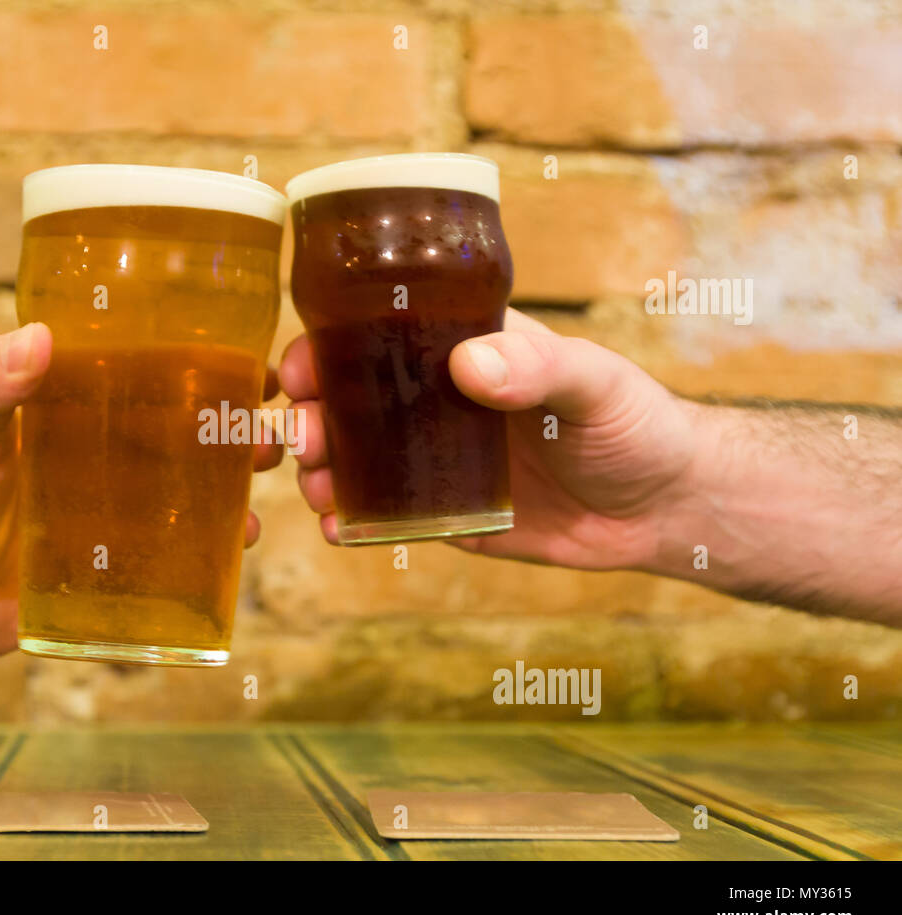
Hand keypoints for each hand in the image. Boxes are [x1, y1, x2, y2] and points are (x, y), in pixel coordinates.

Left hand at [0, 323, 283, 700]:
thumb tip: (37, 336)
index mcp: (74, 410)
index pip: (154, 375)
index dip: (210, 365)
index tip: (260, 364)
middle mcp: (103, 458)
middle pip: (189, 436)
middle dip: (238, 431)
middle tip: (272, 437)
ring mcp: (112, 519)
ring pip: (192, 497)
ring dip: (235, 490)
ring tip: (263, 492)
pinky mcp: (112, 574)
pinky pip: (174, 563)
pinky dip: (211, 556)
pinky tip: (238, 548)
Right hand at [279, 308, 700, 570]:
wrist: (663, 508)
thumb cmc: (637, 424)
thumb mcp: (595, 383)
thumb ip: (540, 367)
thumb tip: (470, 365)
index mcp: (461, 348)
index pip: (375, 336)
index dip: (325, 349)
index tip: (299, 373)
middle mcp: (435, 400)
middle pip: (347, 400)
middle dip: (310, 417)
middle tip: (303, 440)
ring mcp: (434, 458)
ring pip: (354, 458)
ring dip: (321, 470)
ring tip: (318, 489)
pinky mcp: (444, 512)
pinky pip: (385, 515)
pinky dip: (352, 522)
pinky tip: (340, 529)